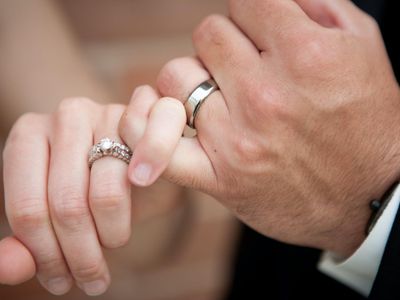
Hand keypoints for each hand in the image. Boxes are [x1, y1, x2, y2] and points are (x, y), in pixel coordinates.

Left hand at [0, 98, 131, 294]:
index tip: (60, 283)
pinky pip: (136, 181)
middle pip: (65, 204)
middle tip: (91, 281)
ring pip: (102, 197)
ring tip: (111, 248)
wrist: (138, 163)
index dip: (43, 255)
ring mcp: (105, 114)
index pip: (27, 208)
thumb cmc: (91, 188)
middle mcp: (64, 117)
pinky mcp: (142, 122)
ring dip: (108, 238)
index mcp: (28, 136)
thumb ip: (27, 243)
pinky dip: (131, 213)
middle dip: (78, 255)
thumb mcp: (53, 216)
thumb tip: (7, 269)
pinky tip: (127, 228)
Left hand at [120, 0, 399, 256]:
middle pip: (208, 35)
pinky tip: (165, 121)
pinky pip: (160, 145)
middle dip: (224, 45)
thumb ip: (315, 5)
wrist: (369, 197)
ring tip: (217, 95)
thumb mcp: (362, 47)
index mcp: (305, 55)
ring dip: (192, 79)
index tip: (261, 33)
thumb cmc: (368, 121)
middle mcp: (266, 96)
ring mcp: (238, 139)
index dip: (252, 14)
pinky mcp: (220, 177)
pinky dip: (149, 130)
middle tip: (244, 68)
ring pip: (176, 77)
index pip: (244, 2)